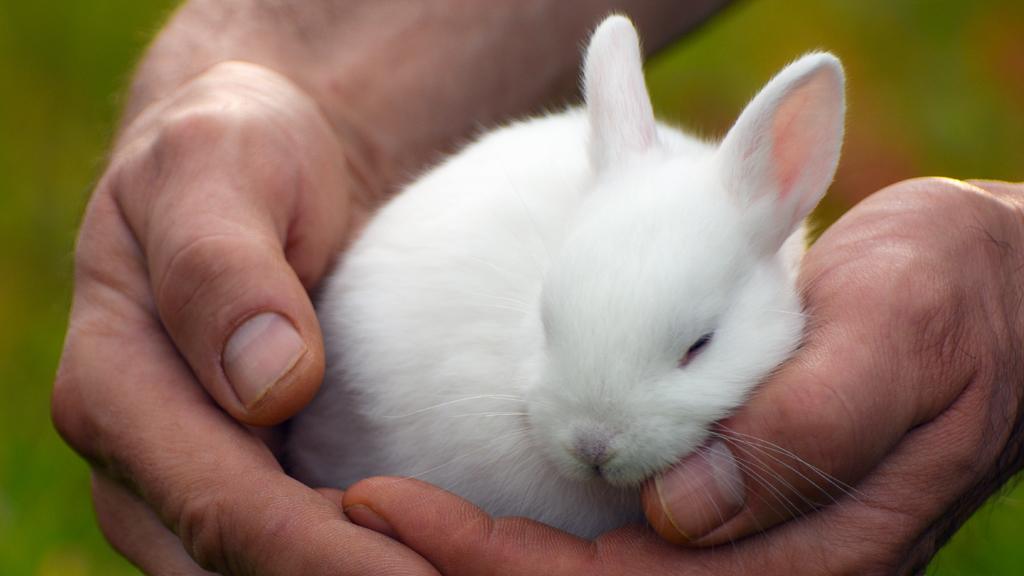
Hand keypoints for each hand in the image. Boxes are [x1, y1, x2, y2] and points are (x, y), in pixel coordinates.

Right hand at [52, 61, 437, 574]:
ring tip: (459, 571)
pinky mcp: (236, 483)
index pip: (221, 506)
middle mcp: (137, 454)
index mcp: (115, 385)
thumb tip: (264, 386)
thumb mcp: (216, 165)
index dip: (322, 557)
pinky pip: (287, 553)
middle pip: (238, 564)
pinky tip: (430, 554)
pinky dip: (358, 562)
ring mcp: (182, 480)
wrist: (252, 161)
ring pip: (257, 574)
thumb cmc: (237, 150)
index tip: (425, 573)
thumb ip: (220, 268)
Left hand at [340, 178, 1023, 573]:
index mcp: (817, 552)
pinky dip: (541, 536)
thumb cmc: (955, 301)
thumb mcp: (896, 333)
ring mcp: (762, 552)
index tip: (388, 509)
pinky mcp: (747, 517)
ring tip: (394, 518)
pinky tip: (481, 510)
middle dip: (467, 567)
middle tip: (360, 515)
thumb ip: (807, 423)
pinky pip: (628, 547)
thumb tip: (681, 508)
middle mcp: (780, 571)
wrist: (1000, 297)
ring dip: (493, 559)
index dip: (493, 561)